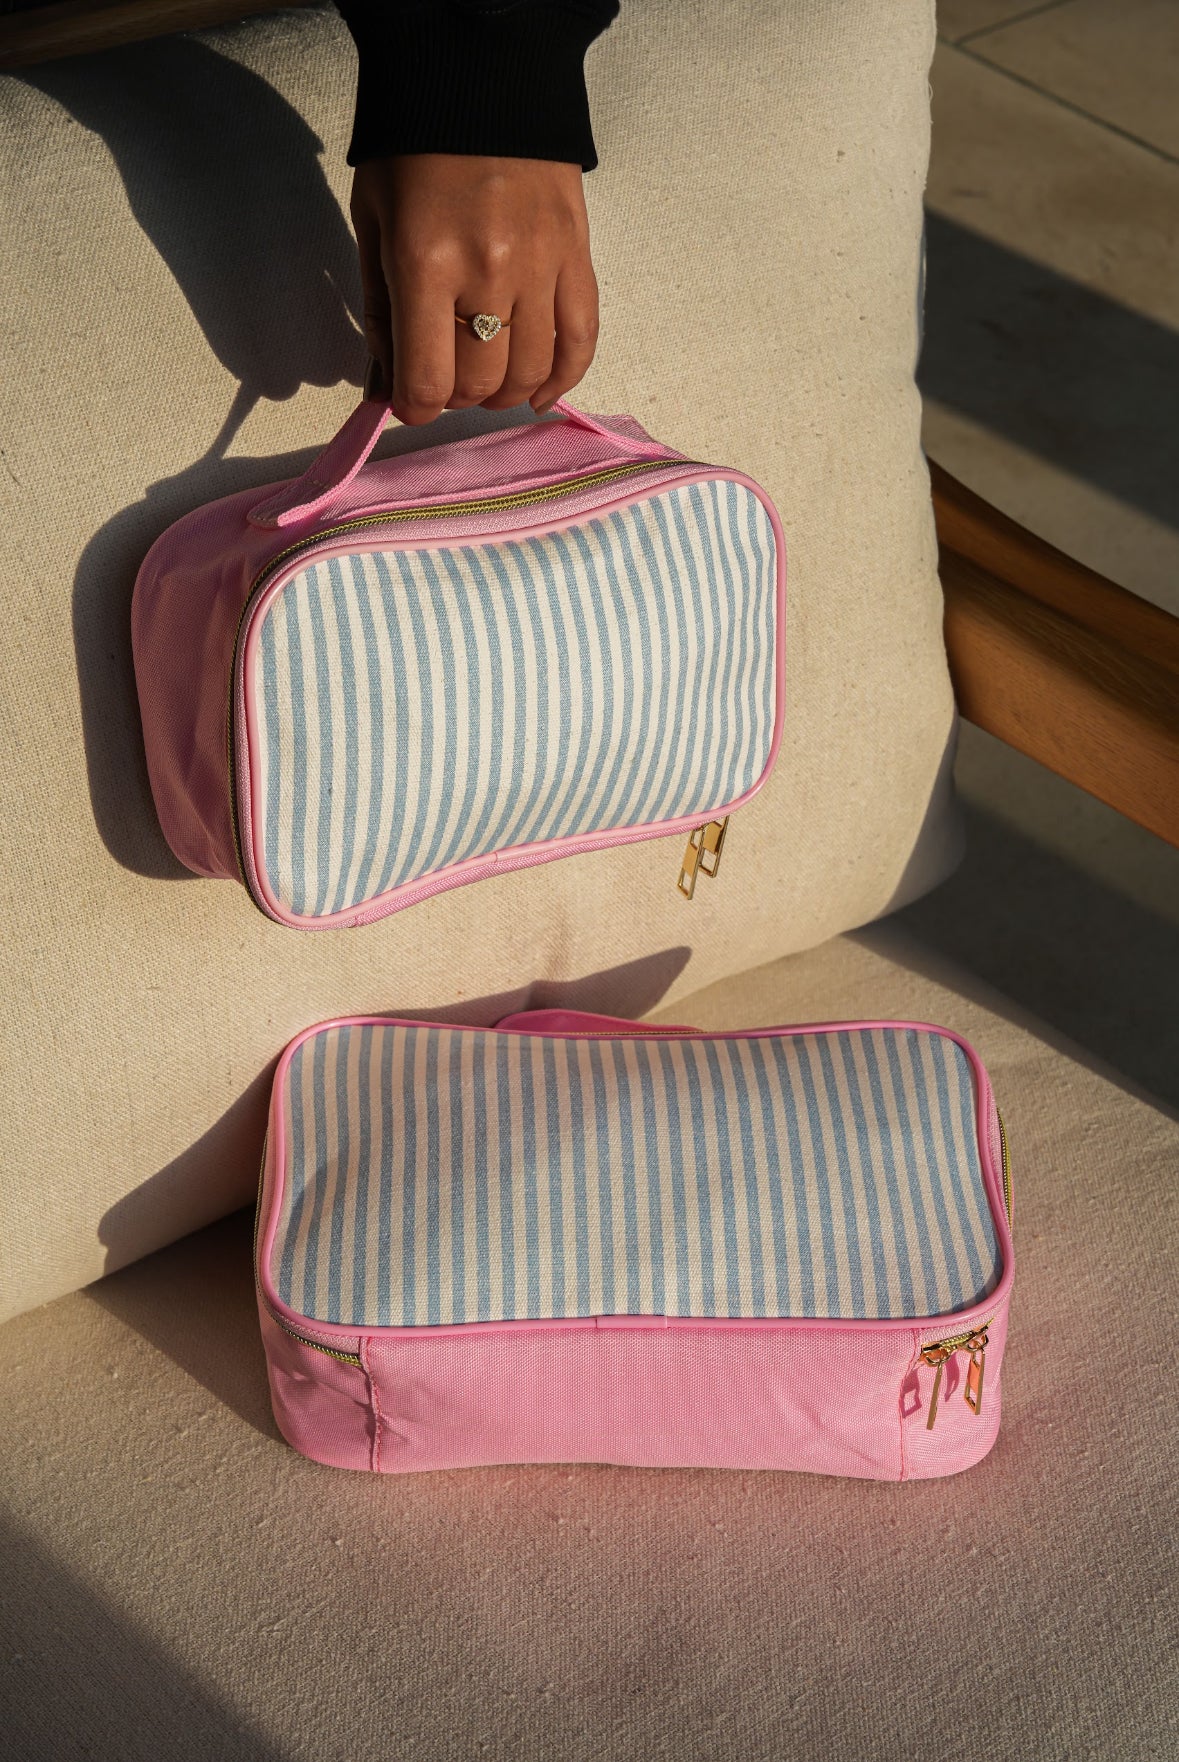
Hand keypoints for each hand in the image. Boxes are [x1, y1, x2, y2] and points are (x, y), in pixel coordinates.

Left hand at [351, 153, 599, 424]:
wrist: (478, 79)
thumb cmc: (412, 152)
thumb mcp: (373, 226)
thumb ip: (381, 314)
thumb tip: (387, 389)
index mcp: (424, 263)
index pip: (428, 379)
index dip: (416, 408)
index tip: (411, 403)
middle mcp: (487, 272)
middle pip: (479, 381)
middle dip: (456, 396)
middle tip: (445, 378)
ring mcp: (540, 266)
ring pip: (528, 371)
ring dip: (504, 394)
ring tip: (487, 382)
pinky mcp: (576, 256)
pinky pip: (579, 339)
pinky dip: (562, 378)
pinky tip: (540, 393)